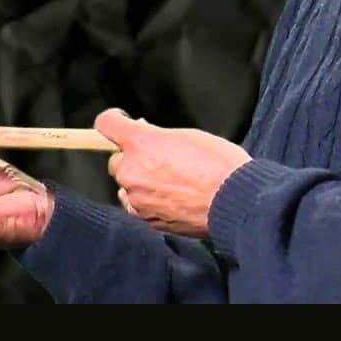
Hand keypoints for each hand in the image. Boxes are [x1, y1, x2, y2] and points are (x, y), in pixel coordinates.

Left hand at [96, 109, 250, 236]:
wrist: (233, 200)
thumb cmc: (218, 164)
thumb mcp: (187, 135)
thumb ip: (158, 138)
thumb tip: (147, 140)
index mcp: (141, 143)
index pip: (106, 124)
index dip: (114, 121)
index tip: (122, 122)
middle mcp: (132, 170)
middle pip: (117, 161)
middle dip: (133, 158)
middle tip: (159, 159)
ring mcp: (137, 198)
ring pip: (127, 186)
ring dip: (140, 182)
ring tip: (169, 183)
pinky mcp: (146, 220)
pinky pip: (137, 207)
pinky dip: (149, 202)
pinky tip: (171, 199)